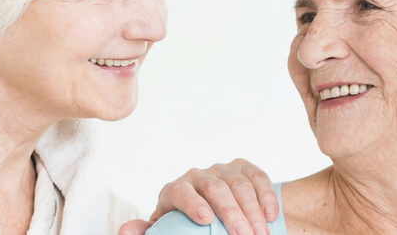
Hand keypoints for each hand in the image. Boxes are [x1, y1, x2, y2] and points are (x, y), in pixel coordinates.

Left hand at [118, 159, 276, 234]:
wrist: (211, 214)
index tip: (205, 220)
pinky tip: (271, 216)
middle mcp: (198, 176)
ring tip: (262, 233)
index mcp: (175, 190)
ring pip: (240, 184)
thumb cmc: (183, 225)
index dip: (193, 203)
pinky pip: (258, 177)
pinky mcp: (244, 168)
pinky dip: (267, 196)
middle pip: (217, 189)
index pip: (181, 191)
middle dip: (233, 214)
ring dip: (254, 210)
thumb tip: (124, 231)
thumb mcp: (166, 229)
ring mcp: (223, 170)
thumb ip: (147, 232)